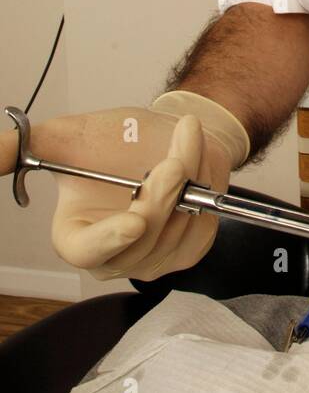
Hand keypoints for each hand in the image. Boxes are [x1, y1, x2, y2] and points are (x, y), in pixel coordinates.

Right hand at [0, 106, 237, 280]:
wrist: (167, 133)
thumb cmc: (117, 141)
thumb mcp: (67, 138)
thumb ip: (20, 148)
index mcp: (77, 237)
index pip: (87, 253)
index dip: (110, 240)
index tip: (135, 219)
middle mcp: (115, 255)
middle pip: (142, 239)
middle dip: (161, 196)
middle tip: (172, 162)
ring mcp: (154, 258)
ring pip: (176, 228)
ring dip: (187, 179)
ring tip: (182, 139)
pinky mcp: (188, 250)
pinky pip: (201, 222)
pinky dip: (204, 184)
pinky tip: (194, 160)